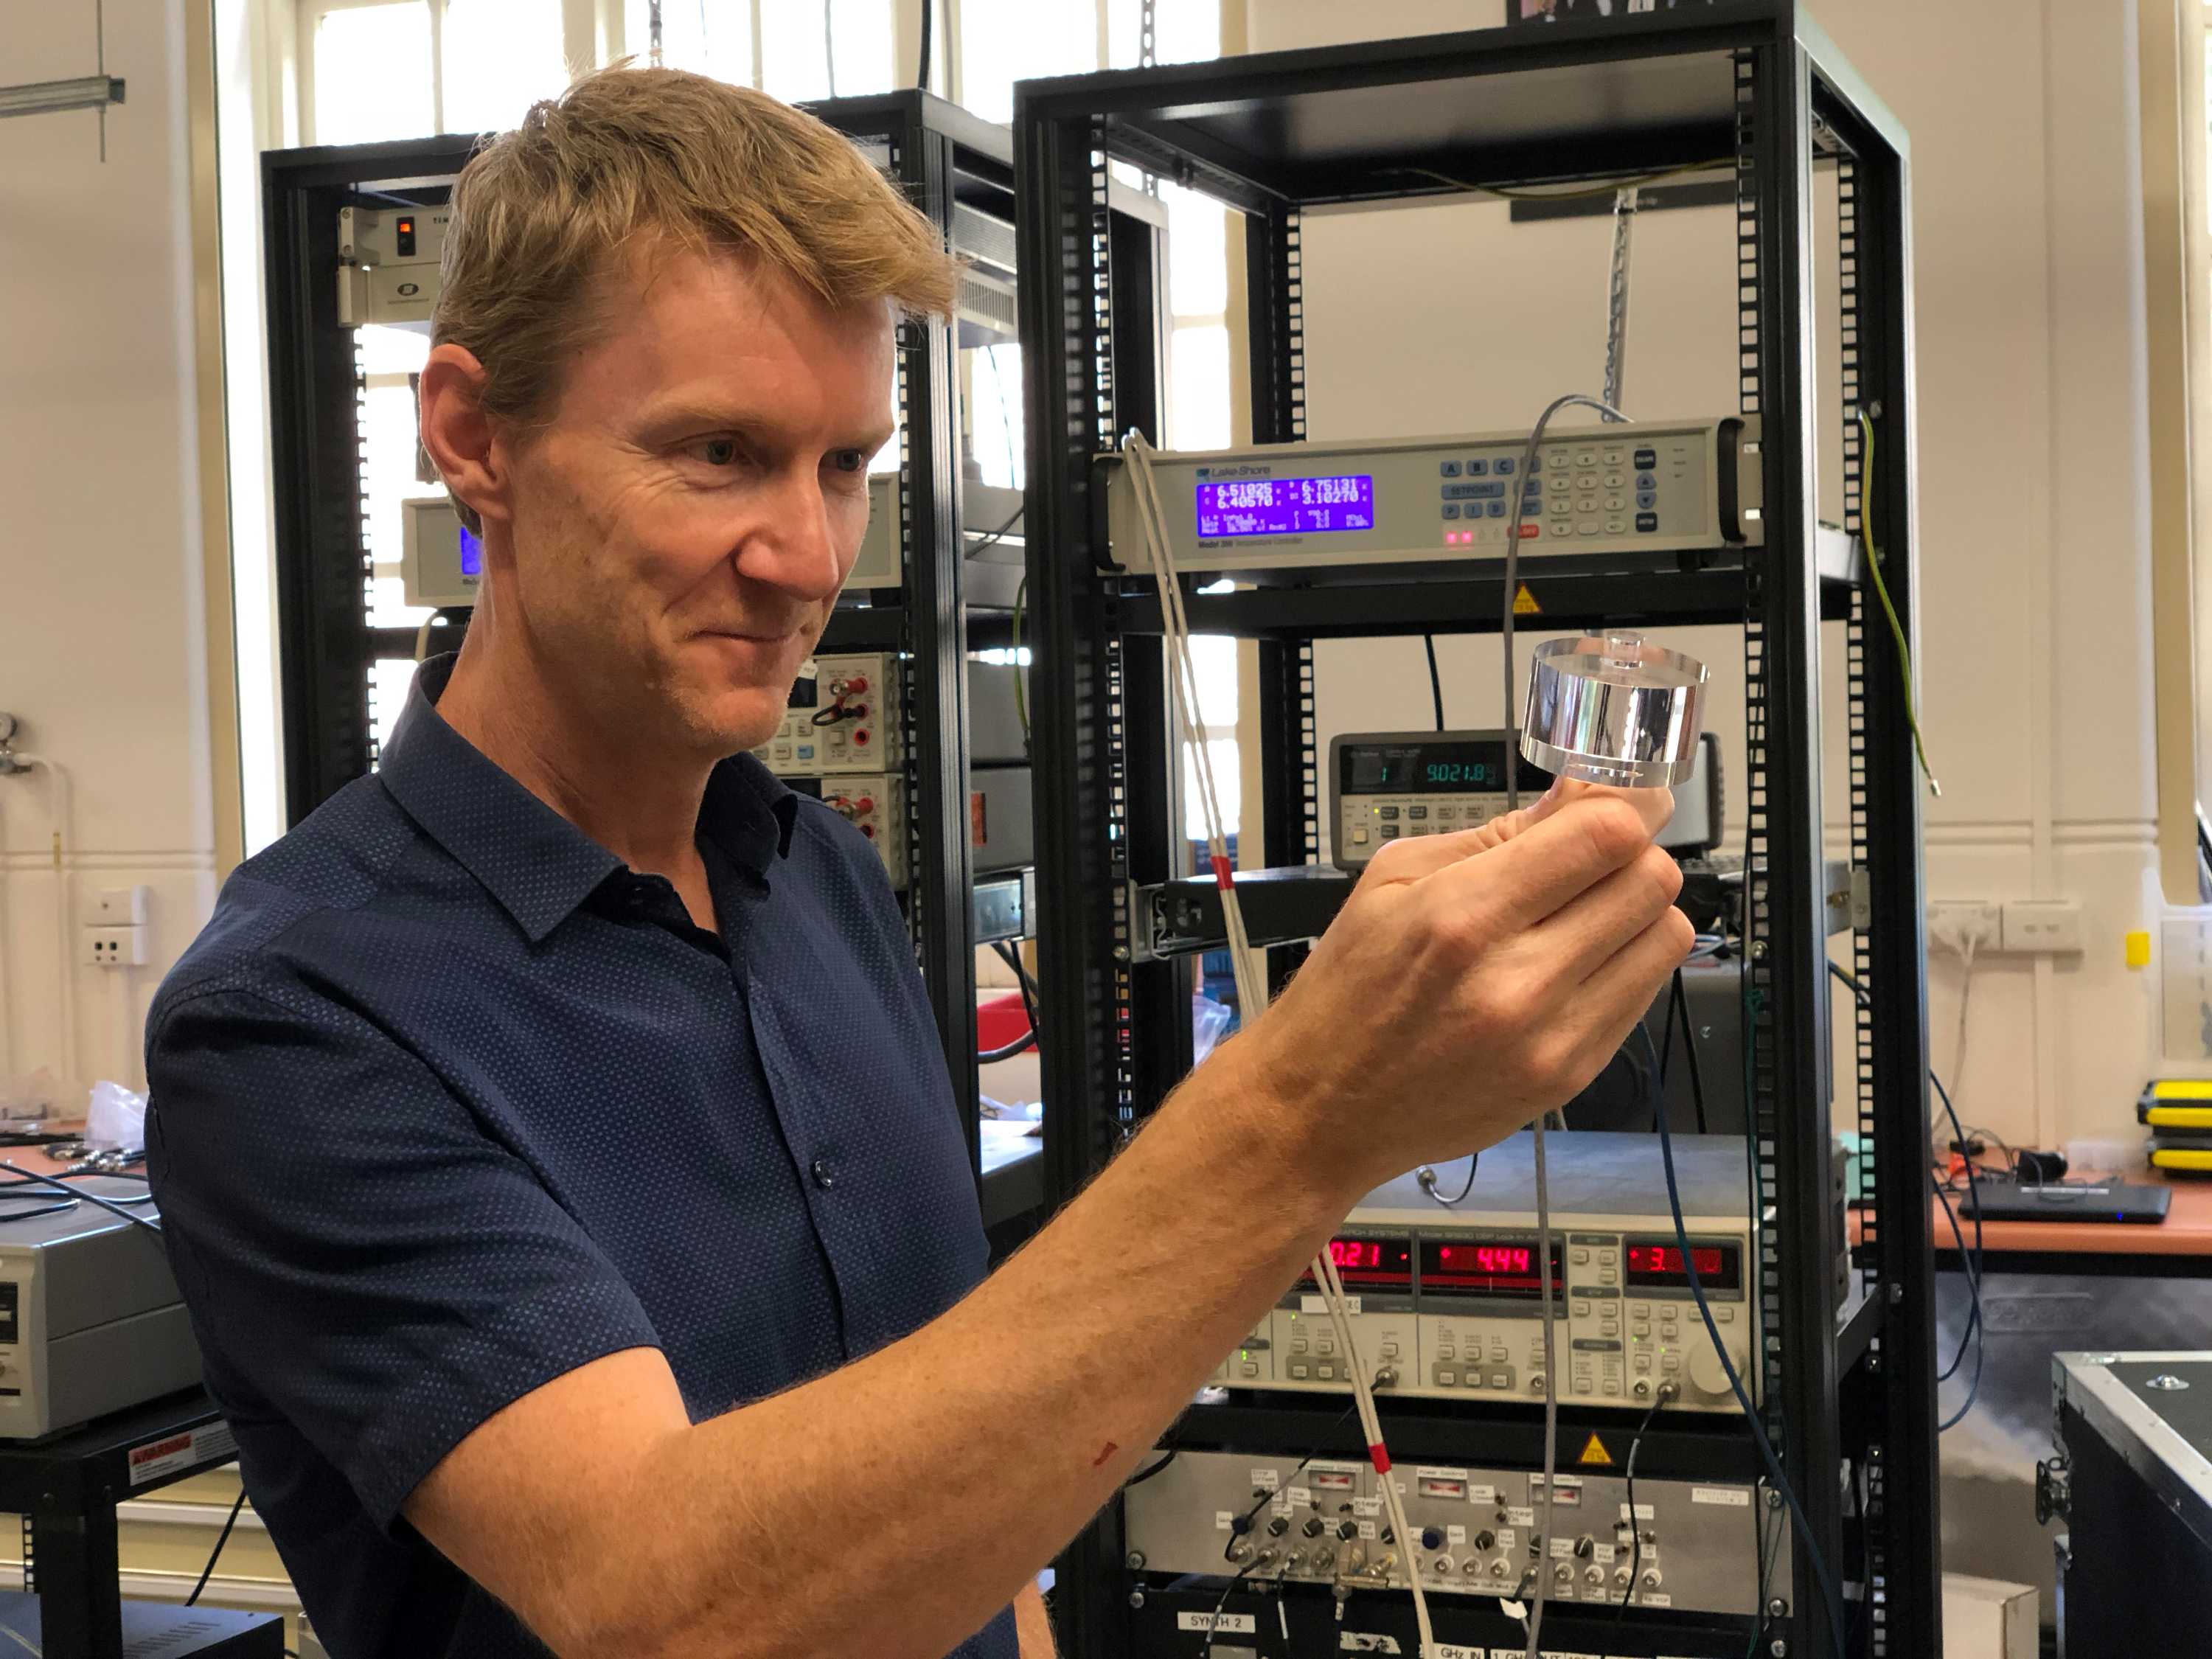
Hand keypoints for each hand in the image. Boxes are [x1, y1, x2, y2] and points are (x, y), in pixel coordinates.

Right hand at [1223, 782, 1692, 1197]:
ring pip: (1667, 938)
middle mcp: (1517, 980)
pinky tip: (1572, 965)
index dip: (1625, 807)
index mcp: (1461, 916)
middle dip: (1630, 854)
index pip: (1605, 836)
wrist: (1321, 1109)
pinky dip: (1623, 966)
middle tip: (1594, 858)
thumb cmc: (1347, 994)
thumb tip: (1575, 796)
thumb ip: (1494, 836)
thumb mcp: (1391, 881)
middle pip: (1651, 881)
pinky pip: (1644, 996)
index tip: (1617, 802)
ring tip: (1585, 915)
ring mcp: (1552, 1036)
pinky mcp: (1570, 1076)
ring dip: (1637, 912)